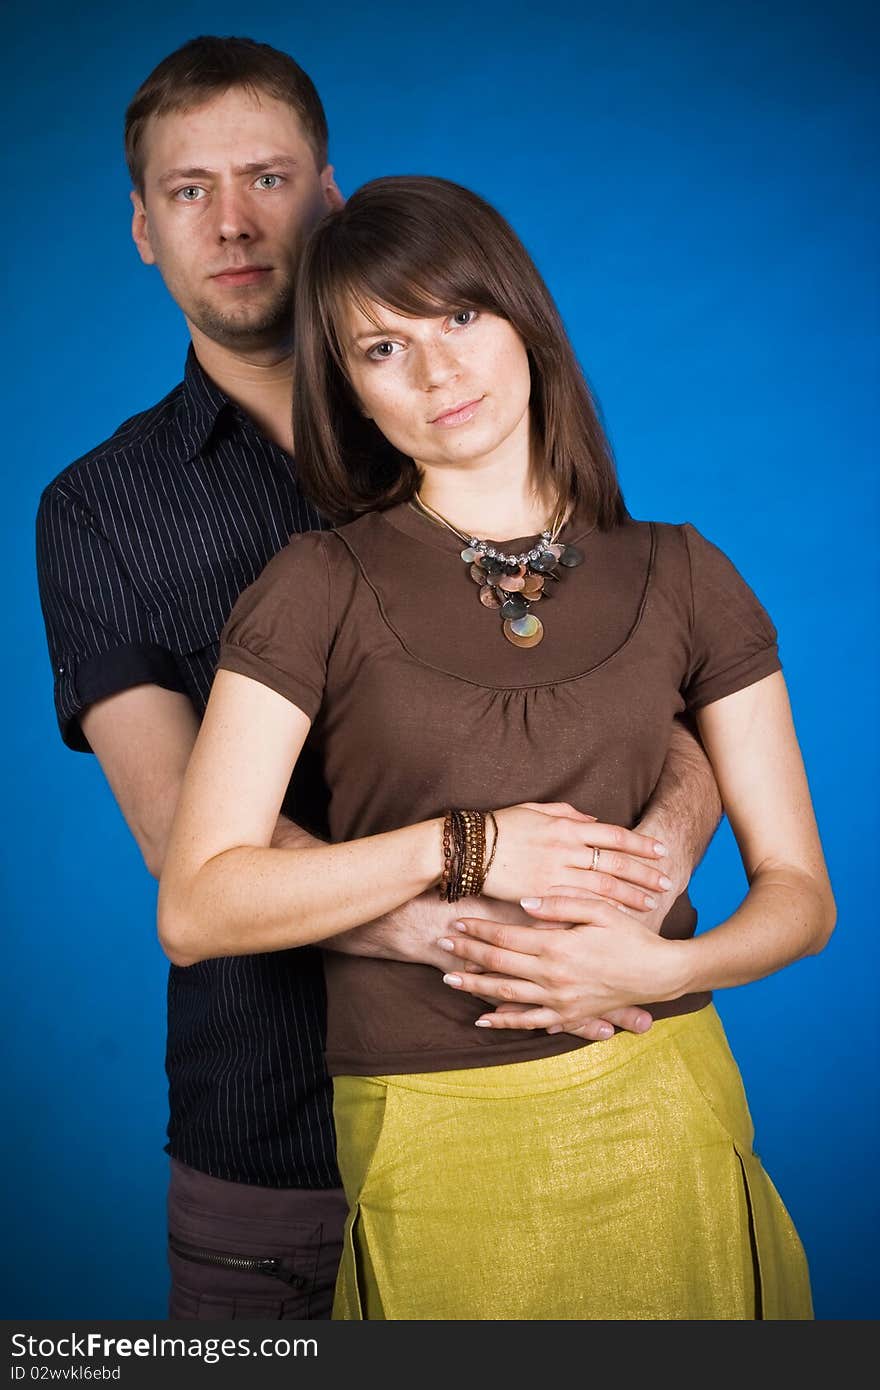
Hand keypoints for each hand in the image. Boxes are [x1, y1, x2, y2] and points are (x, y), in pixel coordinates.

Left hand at [437, 904, 687, 1033]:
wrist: (659, 974)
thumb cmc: (631, 936)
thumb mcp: (600, 910)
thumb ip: (561, 904)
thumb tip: (523, 904)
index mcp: (558, 946)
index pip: (506, 936)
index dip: (479, 928)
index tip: (457, 921)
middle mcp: (553, 976)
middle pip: (498, 964)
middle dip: (467, 953)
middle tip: (441, 944)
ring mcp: (559, 1000)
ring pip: (506, 994)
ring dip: (475, 986)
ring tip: (449, 979)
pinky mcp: (568, 1017)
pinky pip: (529, 1022)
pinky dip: (504, 1021)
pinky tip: (483, 1018)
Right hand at [485, 802, 669, 907]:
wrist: (468, 850)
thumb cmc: (499, 827)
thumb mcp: (535, 810)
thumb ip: (568, 814)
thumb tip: (595, 819)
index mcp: (566, 826)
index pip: (613, 835)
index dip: (640, 844)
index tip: (660, 852)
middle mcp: (565, 849)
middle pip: (614, 863)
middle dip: (643, 874)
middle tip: (666, 884)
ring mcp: (554, 874)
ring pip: (602, 887)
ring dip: (629, 897)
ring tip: (650, 905)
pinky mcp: (542, 896)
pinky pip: (577, 905)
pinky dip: (600, 912)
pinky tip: (616, 920)